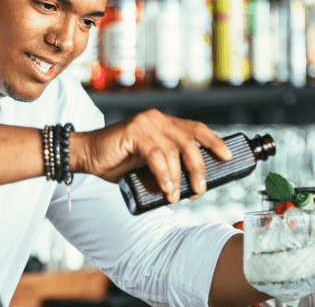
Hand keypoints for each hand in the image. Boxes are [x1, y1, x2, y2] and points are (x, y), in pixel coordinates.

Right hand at [70, 109, 231, 202]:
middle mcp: (157, 119)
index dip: (214, 141)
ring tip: (178, 195)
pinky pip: (157, 156)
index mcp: (163, 123)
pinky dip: (164, 175)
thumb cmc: (116, 161)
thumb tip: (190, 184)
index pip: (196, 128)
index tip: (228, 156)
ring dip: (180, 177)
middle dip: (199, 167)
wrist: (87, 155)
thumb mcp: (148, 162)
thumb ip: (165, 164)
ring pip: (175, 150)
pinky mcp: (134, 131)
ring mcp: (145, 123)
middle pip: (190, 141)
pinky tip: (166, 188)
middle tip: (201, 188)